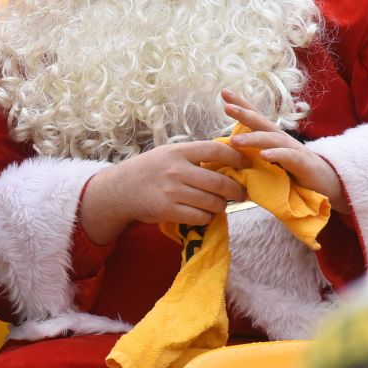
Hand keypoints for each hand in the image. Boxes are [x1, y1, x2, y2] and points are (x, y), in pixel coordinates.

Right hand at [80, 141, 249, 244]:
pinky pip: (200, 217)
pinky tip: (203, 213)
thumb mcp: (170, 154)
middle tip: (242, 193)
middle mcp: (176, 170)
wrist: (120, 189)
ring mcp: (172, 192)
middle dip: (236, 190)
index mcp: (179, 151)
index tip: (246, 164)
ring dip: (221, 205)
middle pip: (219, 182)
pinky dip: (206, 217)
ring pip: (212, 202)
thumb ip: (195, 155)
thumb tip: (230, 157)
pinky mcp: (168, 211)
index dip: (236, 156)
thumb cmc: (151, 169)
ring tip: (219, 204)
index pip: (215, 150)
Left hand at [221, 89, 350, 216]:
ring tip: (235, 140)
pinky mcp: (303, 164)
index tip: (224, 93)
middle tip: (226, 107)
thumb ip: (254, 162)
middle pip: (262, 122)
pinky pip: (289, 157)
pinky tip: (263, 155)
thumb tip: (229, 163)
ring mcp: (294, 150)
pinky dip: (276, 154)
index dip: (242, 105)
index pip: (256, 118)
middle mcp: (282, 140)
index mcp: (273, 139)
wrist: (327, 186)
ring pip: (272, 139)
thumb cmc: (295, 175)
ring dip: (253, 138)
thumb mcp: (272, 166)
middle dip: (244, 113)